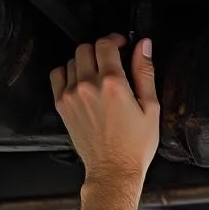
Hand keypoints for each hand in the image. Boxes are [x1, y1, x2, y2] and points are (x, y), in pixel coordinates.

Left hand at [50, 34, 158, 189]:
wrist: (114, 170)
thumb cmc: (135, 144)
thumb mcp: (151, 107)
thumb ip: (145, 72)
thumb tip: (143, 45)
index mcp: (113, 84)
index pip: (105, 44)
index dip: (115, 39)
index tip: (122, 45)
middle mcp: (88, 85)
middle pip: (86, 48)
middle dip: (101, 49)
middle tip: (112, 60)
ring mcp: (71, 95)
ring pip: (72, 60)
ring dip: (85, 61)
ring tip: (98, 74)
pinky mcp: (62, 105)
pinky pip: (57, 75)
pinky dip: (68, 72)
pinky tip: (81, 81)